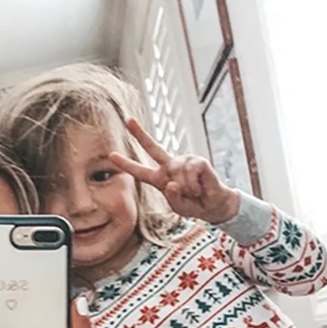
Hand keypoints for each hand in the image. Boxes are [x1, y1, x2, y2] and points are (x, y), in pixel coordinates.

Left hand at [110, 118, 239, 224]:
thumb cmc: (195, 205)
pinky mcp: (197, 161)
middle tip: (128, 119)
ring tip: (194, 192)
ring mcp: (183, 161)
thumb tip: (172, 183)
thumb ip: (172, 199)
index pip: (141, 171)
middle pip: (152, 148)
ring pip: (177, 173)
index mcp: (160, 179)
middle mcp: (170, 166)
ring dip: (187, 188)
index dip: (127, 165)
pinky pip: (190, 172)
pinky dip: (195, 185)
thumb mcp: (179, 208)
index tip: (112, 155)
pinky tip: (200, 187)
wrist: (214, 205)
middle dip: (139, 134)